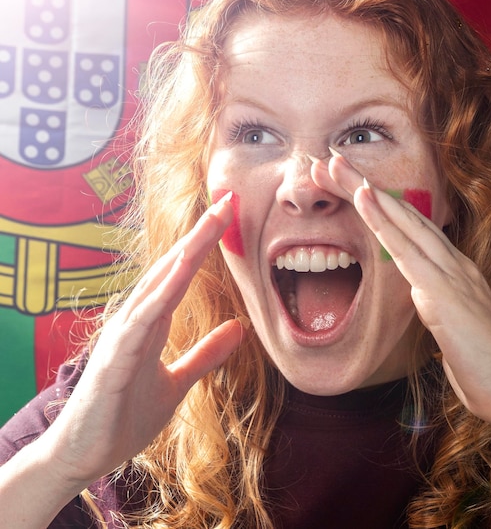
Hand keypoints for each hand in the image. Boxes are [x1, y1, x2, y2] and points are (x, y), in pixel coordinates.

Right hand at [45, 192, 245, 487]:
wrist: (83, 455)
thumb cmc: (125, 415)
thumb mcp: (177, 384)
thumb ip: (205, 355)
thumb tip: (240, 328)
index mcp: (151, 323)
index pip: (181, 274)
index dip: (205, 244)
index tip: (229, 215)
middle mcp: (136, 321)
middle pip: (171, 268)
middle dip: (200, 235)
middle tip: (227, 200)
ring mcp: (122, 339)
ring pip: (156, 287)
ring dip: (184, 255)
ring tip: (210, 224)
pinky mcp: (113, 363)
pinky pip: (139, 325)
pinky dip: (158, 298)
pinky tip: (177, 277)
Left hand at [311, 151, 490, 425]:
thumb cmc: (483, 364)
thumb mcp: (452, 326)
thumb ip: (436, 303)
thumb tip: (421, 292)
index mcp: (453, 271)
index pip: (411, 229)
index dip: (381, 206)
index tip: (352, 186)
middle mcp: (453, 263)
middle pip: (403, 215)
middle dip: (365, 187)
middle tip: (332, 161)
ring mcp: (451, 273)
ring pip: (402, 221)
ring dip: (366, 192)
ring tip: (337, 166)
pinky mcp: (444, 291)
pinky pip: (406, 249)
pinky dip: (382, 221)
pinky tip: (363, 198)